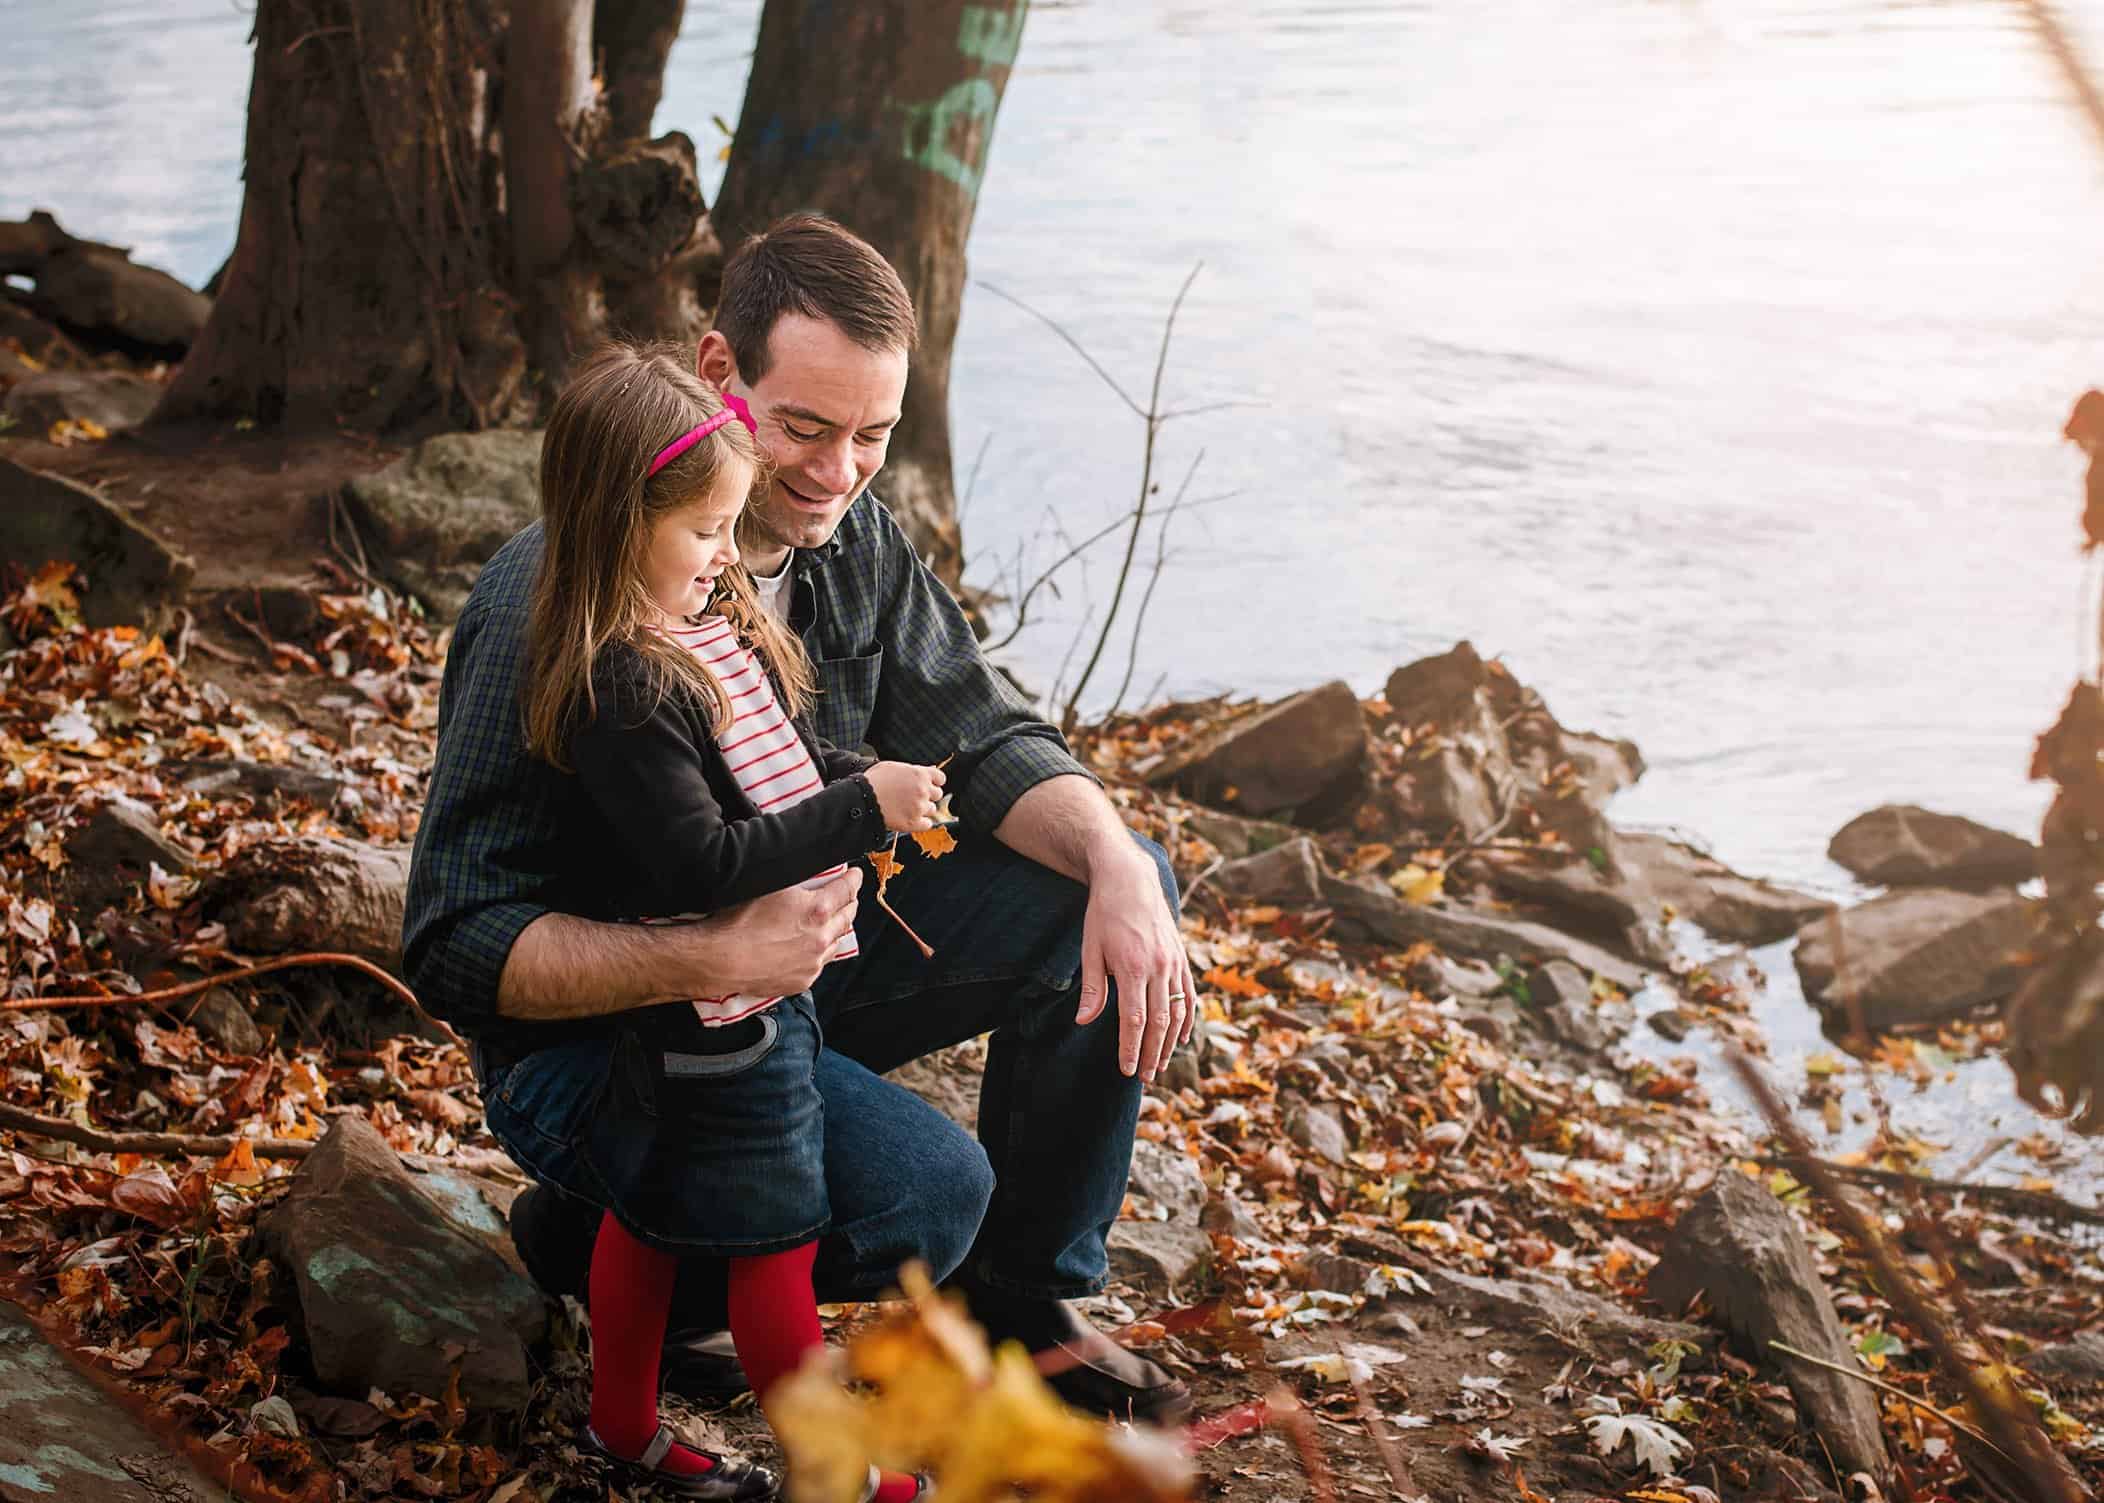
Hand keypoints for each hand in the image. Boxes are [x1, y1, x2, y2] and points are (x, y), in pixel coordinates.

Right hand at [685, 867, 862, 995]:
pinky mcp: (802, 980)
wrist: (720, 959)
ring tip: (831, 921)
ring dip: (836, 929)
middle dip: (850, 903)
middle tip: (848, 896)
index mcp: (817, 910)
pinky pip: (819, 964)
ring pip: (836, 942)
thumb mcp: (770, 886)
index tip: (856, 875)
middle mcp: (821, 938)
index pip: (847, 890)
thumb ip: (797, 879)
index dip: (853, 879)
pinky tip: (811, 946)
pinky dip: (819, 953)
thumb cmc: (738, 921)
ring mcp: (813, 962)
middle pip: (848, 916)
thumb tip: (810, 869)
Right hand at [865, 761, 946, 831]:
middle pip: (937, 795)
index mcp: (920, 774)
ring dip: (923, 809)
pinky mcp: (914, 823)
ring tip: (907, 807)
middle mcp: (923, 790)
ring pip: (932, 810)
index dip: (934, 782)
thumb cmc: (874, 781)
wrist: (861, 799)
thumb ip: (912, 769)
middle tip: (913, 797)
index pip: (940, 778)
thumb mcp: (893, 767)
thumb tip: (927, 771)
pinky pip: (928, 824)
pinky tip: (910, 818)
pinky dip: (921, 822)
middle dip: (927, 795)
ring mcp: (919, 807)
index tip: (928, 785)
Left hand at [1072, 844, 1195, 1080]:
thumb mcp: (1091, 949)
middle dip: (1151, 1054)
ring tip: (1160, 1064)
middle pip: (1159, 1022)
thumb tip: (1085, 1022)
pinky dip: (1187, 1019)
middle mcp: (1159, 967)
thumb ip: (1093, 988)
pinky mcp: (1181, 957)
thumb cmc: (1104, 914)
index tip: (1126, 1070)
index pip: (1134, 1020)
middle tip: (1144, 1077)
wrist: (1130, 879)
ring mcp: (1174, 962)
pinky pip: (1189, 994)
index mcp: (1133, 967)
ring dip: (1169, 1042)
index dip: (1131, 1048)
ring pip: (1177, 1012)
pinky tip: (1181, 1037)